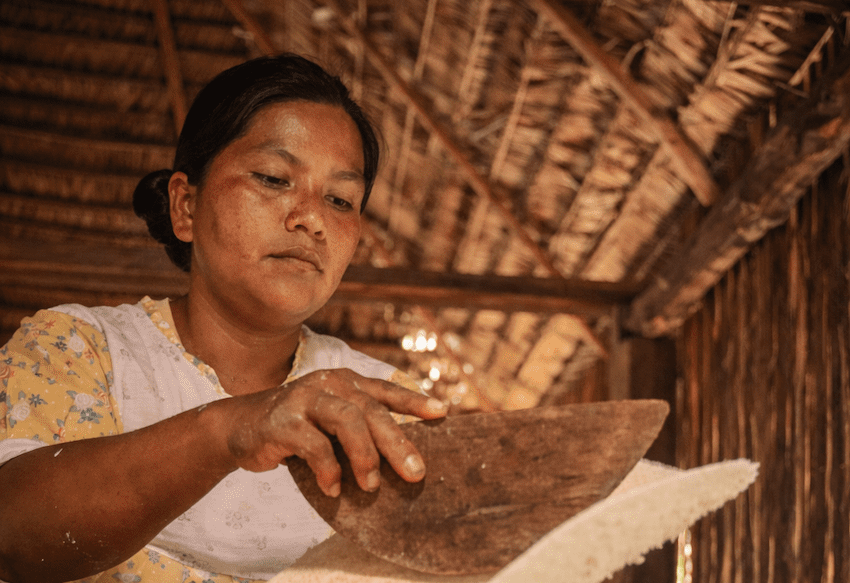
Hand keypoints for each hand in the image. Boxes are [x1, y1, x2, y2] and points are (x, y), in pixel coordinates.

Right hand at [220, 369, 446, 495]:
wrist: (239, 426)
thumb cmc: (295, 426)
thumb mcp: (329, 418)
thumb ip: (358, 426)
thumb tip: (402, 455)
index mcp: (344, 382)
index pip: (384, 390)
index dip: (413, 401)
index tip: (442, 413)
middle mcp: (328, 384)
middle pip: (371, 410)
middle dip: (397, 442)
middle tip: (416, 472)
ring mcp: (304, 399)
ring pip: (347, 421)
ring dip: (364, 456)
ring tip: (372, 486)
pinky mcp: (282, 420)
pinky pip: (314, 446)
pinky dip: (328, 470)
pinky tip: (333, 488)